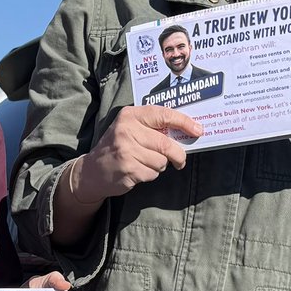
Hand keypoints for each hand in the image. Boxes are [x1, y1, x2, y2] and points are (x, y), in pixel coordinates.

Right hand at [71, 106, 202, 204]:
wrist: (92, 171)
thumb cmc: (118, 147)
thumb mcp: (130, 129)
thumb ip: (153, 127)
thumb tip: (186, 131)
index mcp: (130, 115)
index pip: (163, 115)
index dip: (184, 122)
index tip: (198, 130)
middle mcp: (127, 130)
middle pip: (166, 143)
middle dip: (178, 155)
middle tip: (180, 160)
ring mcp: (126, 150)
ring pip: (161, 161)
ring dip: (160, 166)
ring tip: (145, 163)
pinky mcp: (128, 168)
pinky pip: (153, 173)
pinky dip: (150, 175)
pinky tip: (138, 171)